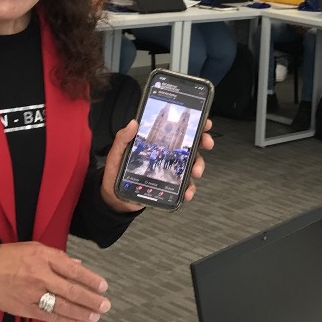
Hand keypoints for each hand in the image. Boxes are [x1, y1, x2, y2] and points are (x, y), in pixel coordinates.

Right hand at [0, 242, 109, 321]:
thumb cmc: (10, 256)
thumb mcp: (35, 248)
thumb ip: (58, 257)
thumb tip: (78, 264)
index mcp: (44, 257)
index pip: (73, 270)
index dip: (90, 279)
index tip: (103, 286)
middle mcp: (40, 276)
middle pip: (71, 291)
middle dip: (91, 299)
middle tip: (105, 305)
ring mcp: (33, 294)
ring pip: (62, 307)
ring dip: (82, 313)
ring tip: (95, 316)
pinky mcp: (25, 309)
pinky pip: (49, 317)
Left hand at [100, 118, 214, 208]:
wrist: (114, 199)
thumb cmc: (115, 173)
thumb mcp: (116, 154)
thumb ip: (122, 139)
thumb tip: (132, 123)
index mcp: (156, 143)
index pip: (176, 130)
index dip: (193, 124)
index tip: (203, 122)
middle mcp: (166, 154)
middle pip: (190, 144)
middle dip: (203, 142)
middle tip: (207, 143)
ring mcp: (170, 169)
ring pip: (191, 164)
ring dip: (198, 166)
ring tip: (195, 172)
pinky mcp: (170, 185)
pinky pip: (185, 186)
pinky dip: (189, 189)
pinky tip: (187, 193)